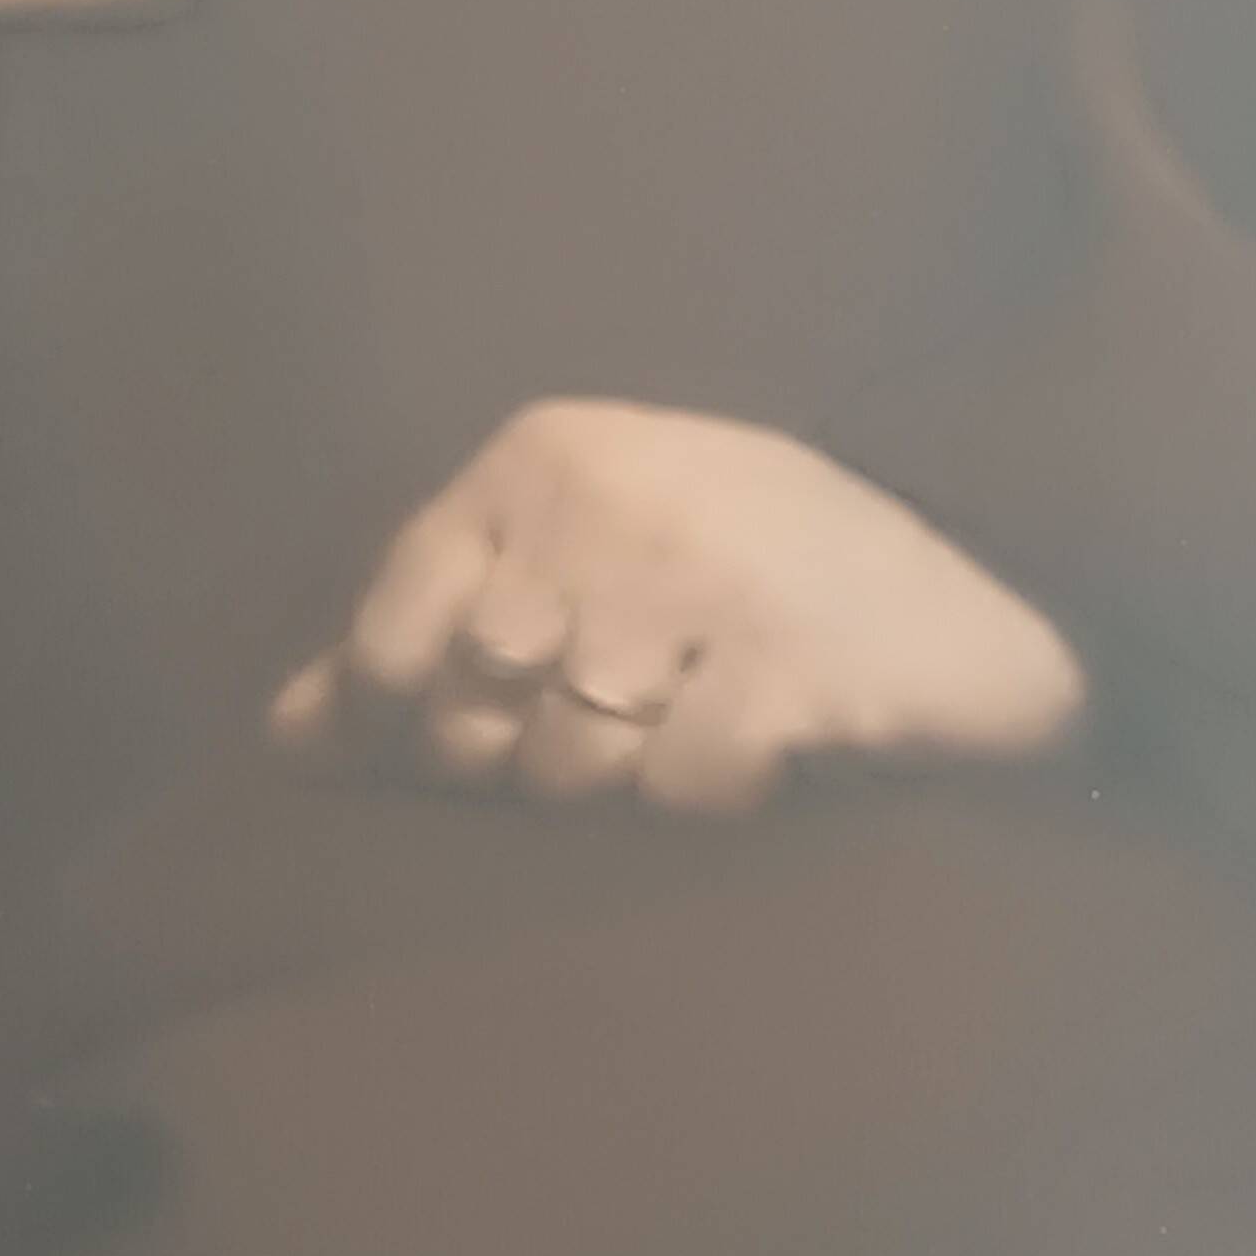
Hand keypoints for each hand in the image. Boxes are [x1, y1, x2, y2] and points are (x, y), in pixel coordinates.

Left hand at [271, 400, 1084, 813]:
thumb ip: (438, 630)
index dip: (414, 720)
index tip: (473, 743)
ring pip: (564, 764)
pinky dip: (710, 801)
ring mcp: (699, 579)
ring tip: (696, 732)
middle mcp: (608, 498)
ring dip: (625, 786)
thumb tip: (281, 737)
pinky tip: (765, 757)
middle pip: (476, 709)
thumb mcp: (593, 563)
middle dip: (527, 762)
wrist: (974, 612)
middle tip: (628, 729)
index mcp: (544, 454)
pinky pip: (676, 792)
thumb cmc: (755, 582)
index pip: (399, 627)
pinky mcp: (785, 668)